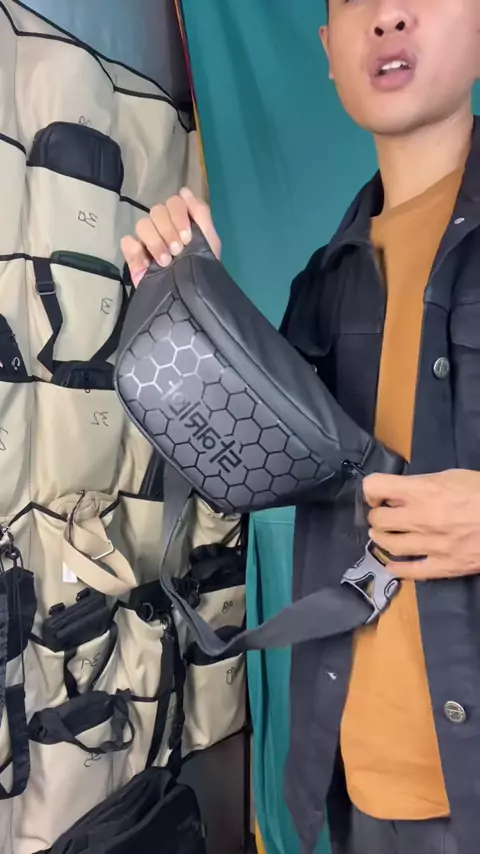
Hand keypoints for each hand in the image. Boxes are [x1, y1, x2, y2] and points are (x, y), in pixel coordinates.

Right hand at [121, 187, 220, 286]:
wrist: (190, 301)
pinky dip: (137, 251)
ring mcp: (146, 242)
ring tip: (166, 262)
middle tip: (177, 251)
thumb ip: (201, 214)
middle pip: (156, 210)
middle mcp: (162, 227)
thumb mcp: (210, 242)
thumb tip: (185, 191)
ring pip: (142, 224)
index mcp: (180, 221)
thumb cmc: (202, 271)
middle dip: (168, 230)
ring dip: (155, 241)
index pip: (173, 202)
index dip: (179, 215)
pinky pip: (127, 242)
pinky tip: (147, 264)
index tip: (187, 237)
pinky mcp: (134, 258)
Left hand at [364, 469, 479, 579]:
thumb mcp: (452, 476)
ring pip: (389, 545)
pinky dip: (397, 568)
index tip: (378, 494)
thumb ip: (423, 484)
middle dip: (376, 515)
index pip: (375, 487)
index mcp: (423, 491)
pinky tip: (392, 564)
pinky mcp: (444, 566)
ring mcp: (431, 545)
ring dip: (382, 539)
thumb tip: (401, 492)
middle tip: (383, 515)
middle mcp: (420, 518)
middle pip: (377, 519)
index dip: (372, 490)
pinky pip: (411, 572)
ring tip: (384, 535)